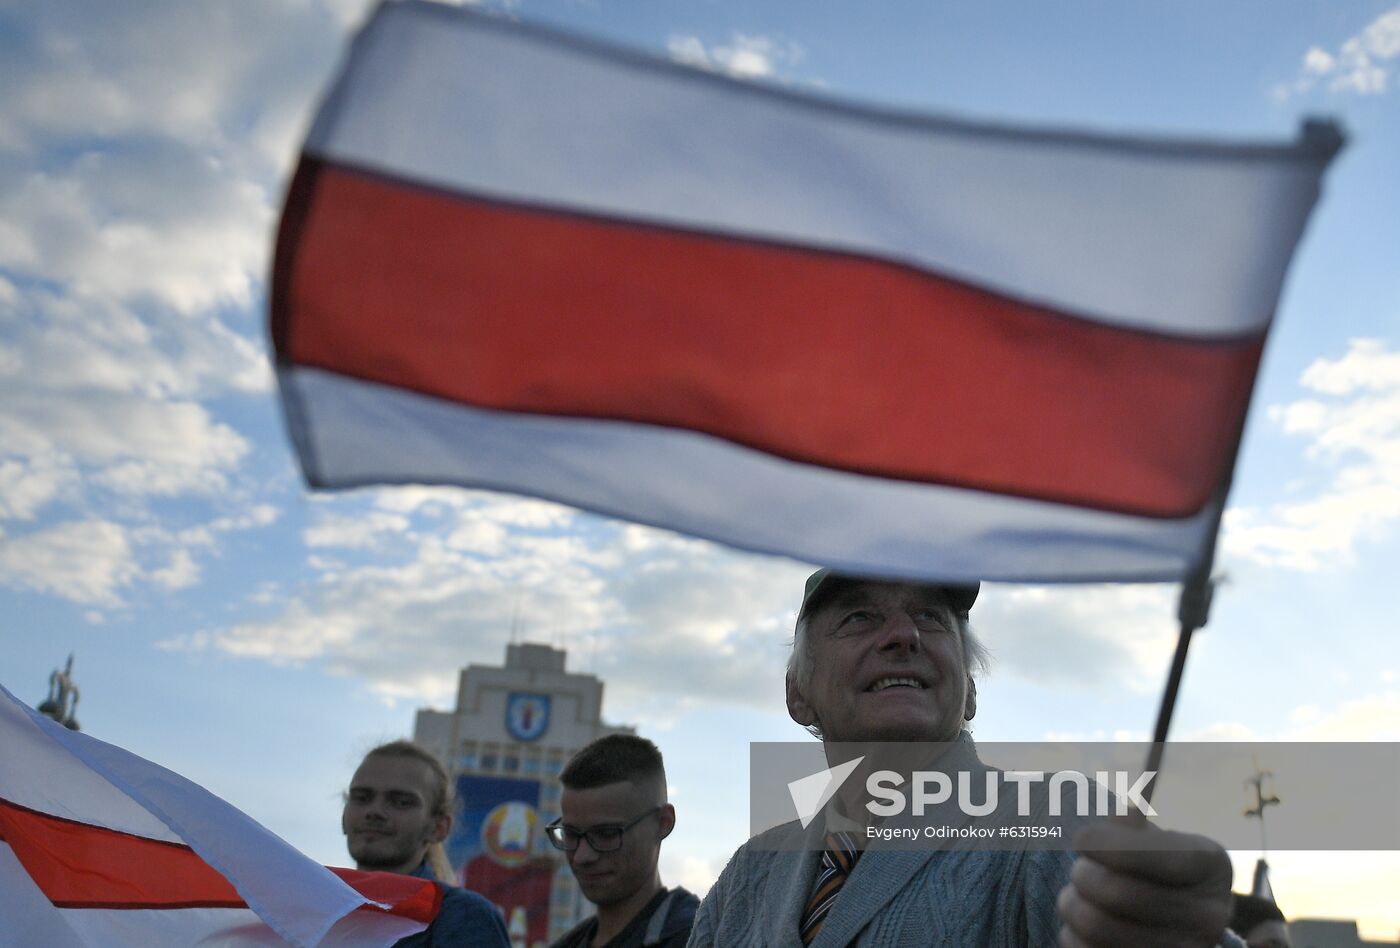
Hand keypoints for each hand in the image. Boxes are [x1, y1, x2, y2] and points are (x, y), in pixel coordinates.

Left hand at [1058, 819, 1232, 947]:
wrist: (1179, 917)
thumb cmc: (1159, 867)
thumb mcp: (1157, 839)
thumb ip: (1133, 827)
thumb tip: (1124, 815)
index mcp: (1210, 866)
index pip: (1153, 855)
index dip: (1105, 844)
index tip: (1080, 838)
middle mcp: (1208, 916)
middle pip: (1118, 892)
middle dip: (1083, 873)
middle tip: (1079, 868)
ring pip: (1098, 925)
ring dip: (1072, 903)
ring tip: (1075, 894)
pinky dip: (1072, 934)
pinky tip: (1082, 922)